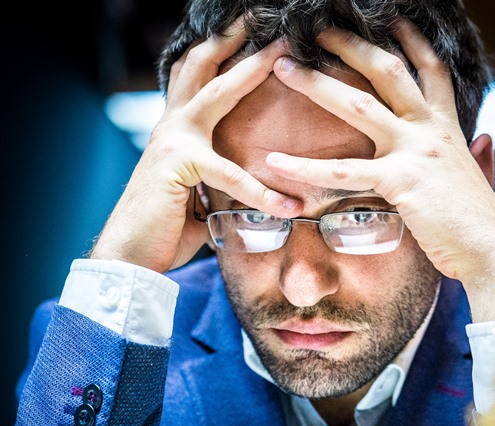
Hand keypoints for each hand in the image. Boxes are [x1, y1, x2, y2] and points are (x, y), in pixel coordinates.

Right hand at [91, 19, 301, 272]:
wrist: (130, 257)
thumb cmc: (164, 230)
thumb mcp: (197, 197)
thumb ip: (219, 183)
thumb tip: (252, 189)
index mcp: (175, 132)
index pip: (195, 80)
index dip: (219, 55)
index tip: (247, 38)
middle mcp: (171, 126)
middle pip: (201, 66)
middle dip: (233, 39)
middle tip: (263, 20)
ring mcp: (172, 140)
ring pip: (216, 92)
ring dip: (250, 68)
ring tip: (282, 51)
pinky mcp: (178, 164)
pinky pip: (231, 175)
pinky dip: (263, 194)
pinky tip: (288, 206)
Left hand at [267, 20, 494, 320]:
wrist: (491, 248)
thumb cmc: (478, 220)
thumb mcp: (480, 176)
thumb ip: (477, 154)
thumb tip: (483, 140)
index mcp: (448, 127)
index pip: (430, 70)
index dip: (412, 41)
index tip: (391, 19)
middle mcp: (430, 130)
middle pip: (388, 72)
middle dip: (352, 46)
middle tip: (318, 31)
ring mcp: (414, 151)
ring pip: (359, 107)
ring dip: (318, 84)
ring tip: (285, 70)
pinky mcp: (399, 181)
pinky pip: (343, 172)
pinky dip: (305, 167)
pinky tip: (276, 162)